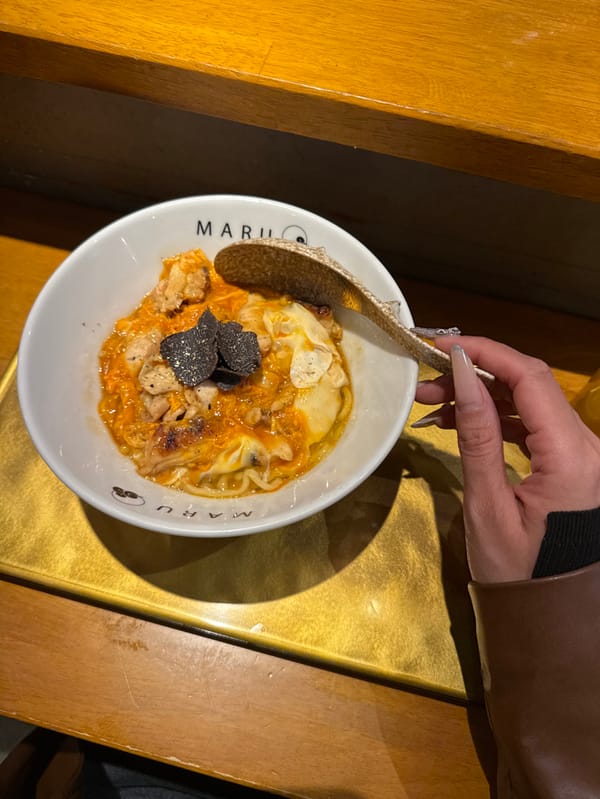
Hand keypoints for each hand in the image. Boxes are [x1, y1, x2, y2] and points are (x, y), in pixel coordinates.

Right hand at [414, 337, 599, 582]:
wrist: (550, 617)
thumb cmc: (517, 573)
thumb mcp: (488, 504)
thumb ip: (478, 435)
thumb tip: (462, 373)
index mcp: (572, 456)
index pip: (530, 379)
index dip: (486, 352)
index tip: (442, 346)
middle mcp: (588, 447)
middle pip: (530, 387)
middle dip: (476, 375)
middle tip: (425, 382)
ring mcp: (584, 455)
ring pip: (530, 404)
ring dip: (483, 397)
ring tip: (432, 404)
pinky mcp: (573, 465)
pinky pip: (535, 427)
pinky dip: (498, 419)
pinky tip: (460, 423)